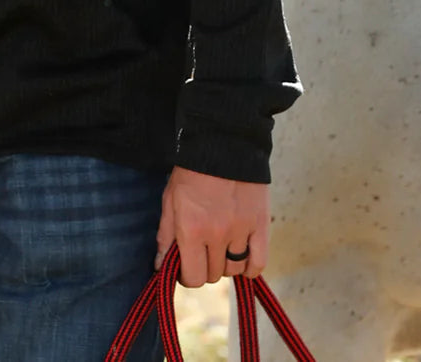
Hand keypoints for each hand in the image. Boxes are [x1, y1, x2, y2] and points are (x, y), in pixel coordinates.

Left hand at [154, 166, 268, 284]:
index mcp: (191, 229)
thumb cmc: (191, 172)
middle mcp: (216, 234)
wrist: (222, 143)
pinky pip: (259, 263)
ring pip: (235, 270)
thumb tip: (160, 266)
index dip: (187, 275)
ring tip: (222, 247)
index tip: (186, 265)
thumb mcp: (170, 200)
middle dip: (206, 266)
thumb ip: (165, 236)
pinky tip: (242, 257)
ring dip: (227, 264)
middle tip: (203, 249)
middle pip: (214, 275)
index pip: (193, 277)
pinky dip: (251, 267)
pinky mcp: (260, 224)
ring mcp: (241, 230)